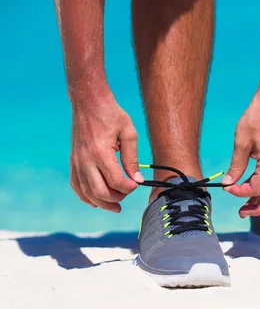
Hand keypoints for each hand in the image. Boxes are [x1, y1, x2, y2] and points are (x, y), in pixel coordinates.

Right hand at [70, 91, 142, 212]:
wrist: (89, 102)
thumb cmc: (111, 115)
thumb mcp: (129, 133)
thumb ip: (132, 158)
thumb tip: (137, 180)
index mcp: (101, 153)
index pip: (115, 181)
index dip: (128, 188)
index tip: (137, 185)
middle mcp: (86, 160)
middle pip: (99, 192)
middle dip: (116, 199)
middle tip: (127, 196)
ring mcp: (76, 162)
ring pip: (86, 192)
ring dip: (101, 203)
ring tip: (115, 207)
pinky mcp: (73, 161)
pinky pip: (76, 185)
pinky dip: (85, 196)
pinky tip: (96, 202)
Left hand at [222, 92, 259, 216]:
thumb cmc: (257, 118)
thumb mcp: (242, 142)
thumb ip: (236, 165)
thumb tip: (228, 183)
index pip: (256, 189)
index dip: (240, 193)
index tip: (226, 188)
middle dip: (258, 208)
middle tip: (241, 213)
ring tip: (244, 206)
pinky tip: (247, 186)